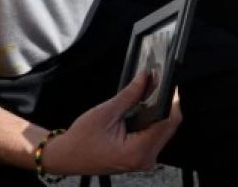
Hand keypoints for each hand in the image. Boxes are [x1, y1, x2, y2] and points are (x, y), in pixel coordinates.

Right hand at [39, 71, 181, 175]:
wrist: (66, 156)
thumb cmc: (80, 140)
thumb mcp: (106, 112)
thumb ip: (130, 94)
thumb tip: (146, 77)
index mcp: (137, 151)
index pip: (167, 122)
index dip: (171, 100)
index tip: (168, 82)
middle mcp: (144, 159)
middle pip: (169, 126)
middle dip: (166, 104)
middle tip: (158, 83)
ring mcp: (144, 160)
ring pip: (164, 130)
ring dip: (160, 111)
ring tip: (152, 94)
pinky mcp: (140, 157)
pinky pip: (155, 135)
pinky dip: (153, 121)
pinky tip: (146, 109)